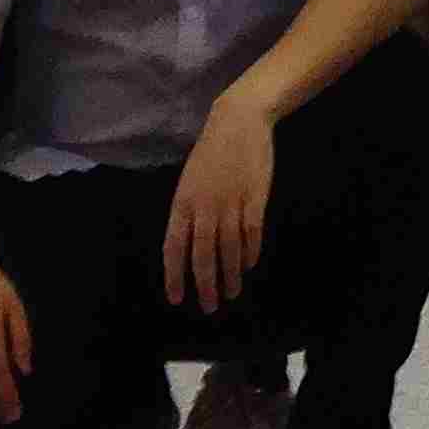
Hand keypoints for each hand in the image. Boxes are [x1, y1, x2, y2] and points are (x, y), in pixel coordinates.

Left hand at [165, 99, 276, 312]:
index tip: (177, 299)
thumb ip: (189, 213)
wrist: (238, 122)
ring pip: (229, 249)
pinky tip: (249, 265)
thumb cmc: (211, 152)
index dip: (174, 276)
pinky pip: (251, 233)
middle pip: (203, 255)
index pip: (174, 247)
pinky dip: (250, 252)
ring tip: (232, 293)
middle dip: (205, 285)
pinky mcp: (255, 198)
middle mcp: (204, 207)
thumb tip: (190, 247)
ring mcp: (231, 203)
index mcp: (182, 203)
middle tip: (209, 306)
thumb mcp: (189, 181)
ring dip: (230, 275)